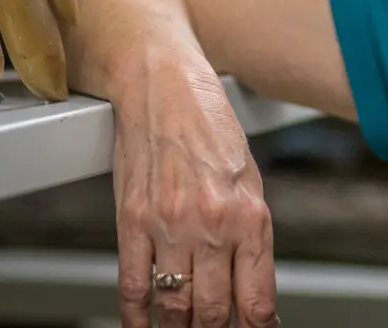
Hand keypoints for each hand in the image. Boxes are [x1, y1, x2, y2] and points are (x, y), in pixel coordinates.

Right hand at [112, 55, 277, 327]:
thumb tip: (251, 288)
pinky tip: (144, 325)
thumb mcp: (249, 179)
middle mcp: (211, 224)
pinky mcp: (132, 221)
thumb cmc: (209, 125)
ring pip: (174, 306)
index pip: (255, 300)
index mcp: (249, 216)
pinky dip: (137, 316)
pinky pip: (133, 285)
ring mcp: (169, 226)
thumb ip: (251, 236)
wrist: (163, 84)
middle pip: (213, 311)